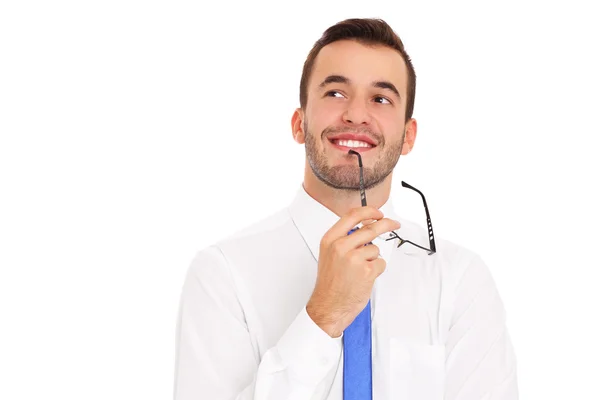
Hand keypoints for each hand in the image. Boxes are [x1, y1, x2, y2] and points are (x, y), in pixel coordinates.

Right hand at [306, 206, 400, 337]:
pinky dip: (376, 270)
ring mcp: (354, 258)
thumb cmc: (329, 283)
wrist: (328, 306)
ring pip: (375, 249)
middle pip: (370, 228)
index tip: (378, 213)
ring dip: (373, 258)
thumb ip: (344, 239)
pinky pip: (380, 263)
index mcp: (330, 240)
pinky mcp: (367, 271)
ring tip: (360, 271)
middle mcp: (341, 246)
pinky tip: (364, 278)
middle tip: (394, 224)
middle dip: (386, 225)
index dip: (369, 211)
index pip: (352, 215)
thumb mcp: (329, 254)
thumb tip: (364, 228)